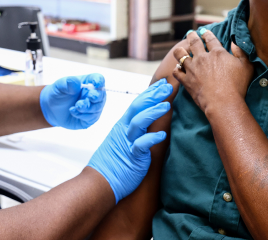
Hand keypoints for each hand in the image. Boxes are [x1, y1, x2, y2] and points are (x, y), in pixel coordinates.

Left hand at [40, 74, 106, 129]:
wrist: (52, 109)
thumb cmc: (58, 93)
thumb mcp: (59, 86)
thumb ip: (67, 83)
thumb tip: (77, 83)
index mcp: (88, 82)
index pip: (99, 79)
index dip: (99, 81)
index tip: (96, 84)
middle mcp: (93, 94)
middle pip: (101, 94)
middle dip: (96, 96)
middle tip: (89, 97)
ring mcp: (93, 107)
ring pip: (97, 108)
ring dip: (87, 107)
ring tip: (76, 106)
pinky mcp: (89, 118)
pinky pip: (91, 118)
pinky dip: (82, 115)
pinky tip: (73, 111)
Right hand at [87, 78, 172, 202]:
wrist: (99, 182)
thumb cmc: (112, 164)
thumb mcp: (122, 141)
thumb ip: (133, 131)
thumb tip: (146, 124)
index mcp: (123, 126)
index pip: (137, 104)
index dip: (149, 93)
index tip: (161, 84)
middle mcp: (124, 130)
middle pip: (138, 107)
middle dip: (153, 95)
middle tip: (167, 86)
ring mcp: (127, 142)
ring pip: (139, 122)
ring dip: (153, 112)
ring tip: (166, 105)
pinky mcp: (132, 156)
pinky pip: (141, 145)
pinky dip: (152, 139)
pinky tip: (162, 135)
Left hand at [173, 29, 252, 113]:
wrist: (223, 103)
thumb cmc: (237, 86)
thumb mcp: (246, 66)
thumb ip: (241, 52)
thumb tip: (234, 42)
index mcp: (217, 53)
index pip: (210, 39)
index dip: (206, 34)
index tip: (204, 32)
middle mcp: (202, 58)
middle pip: (194, 42)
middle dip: (192, 36)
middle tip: (191, 33)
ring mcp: (192, 69)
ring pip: (180, 54)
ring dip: (180, 50)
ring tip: (180, 49)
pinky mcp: (186, 80)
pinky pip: (176, 71)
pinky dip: (176, 69)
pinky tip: (178, 68)